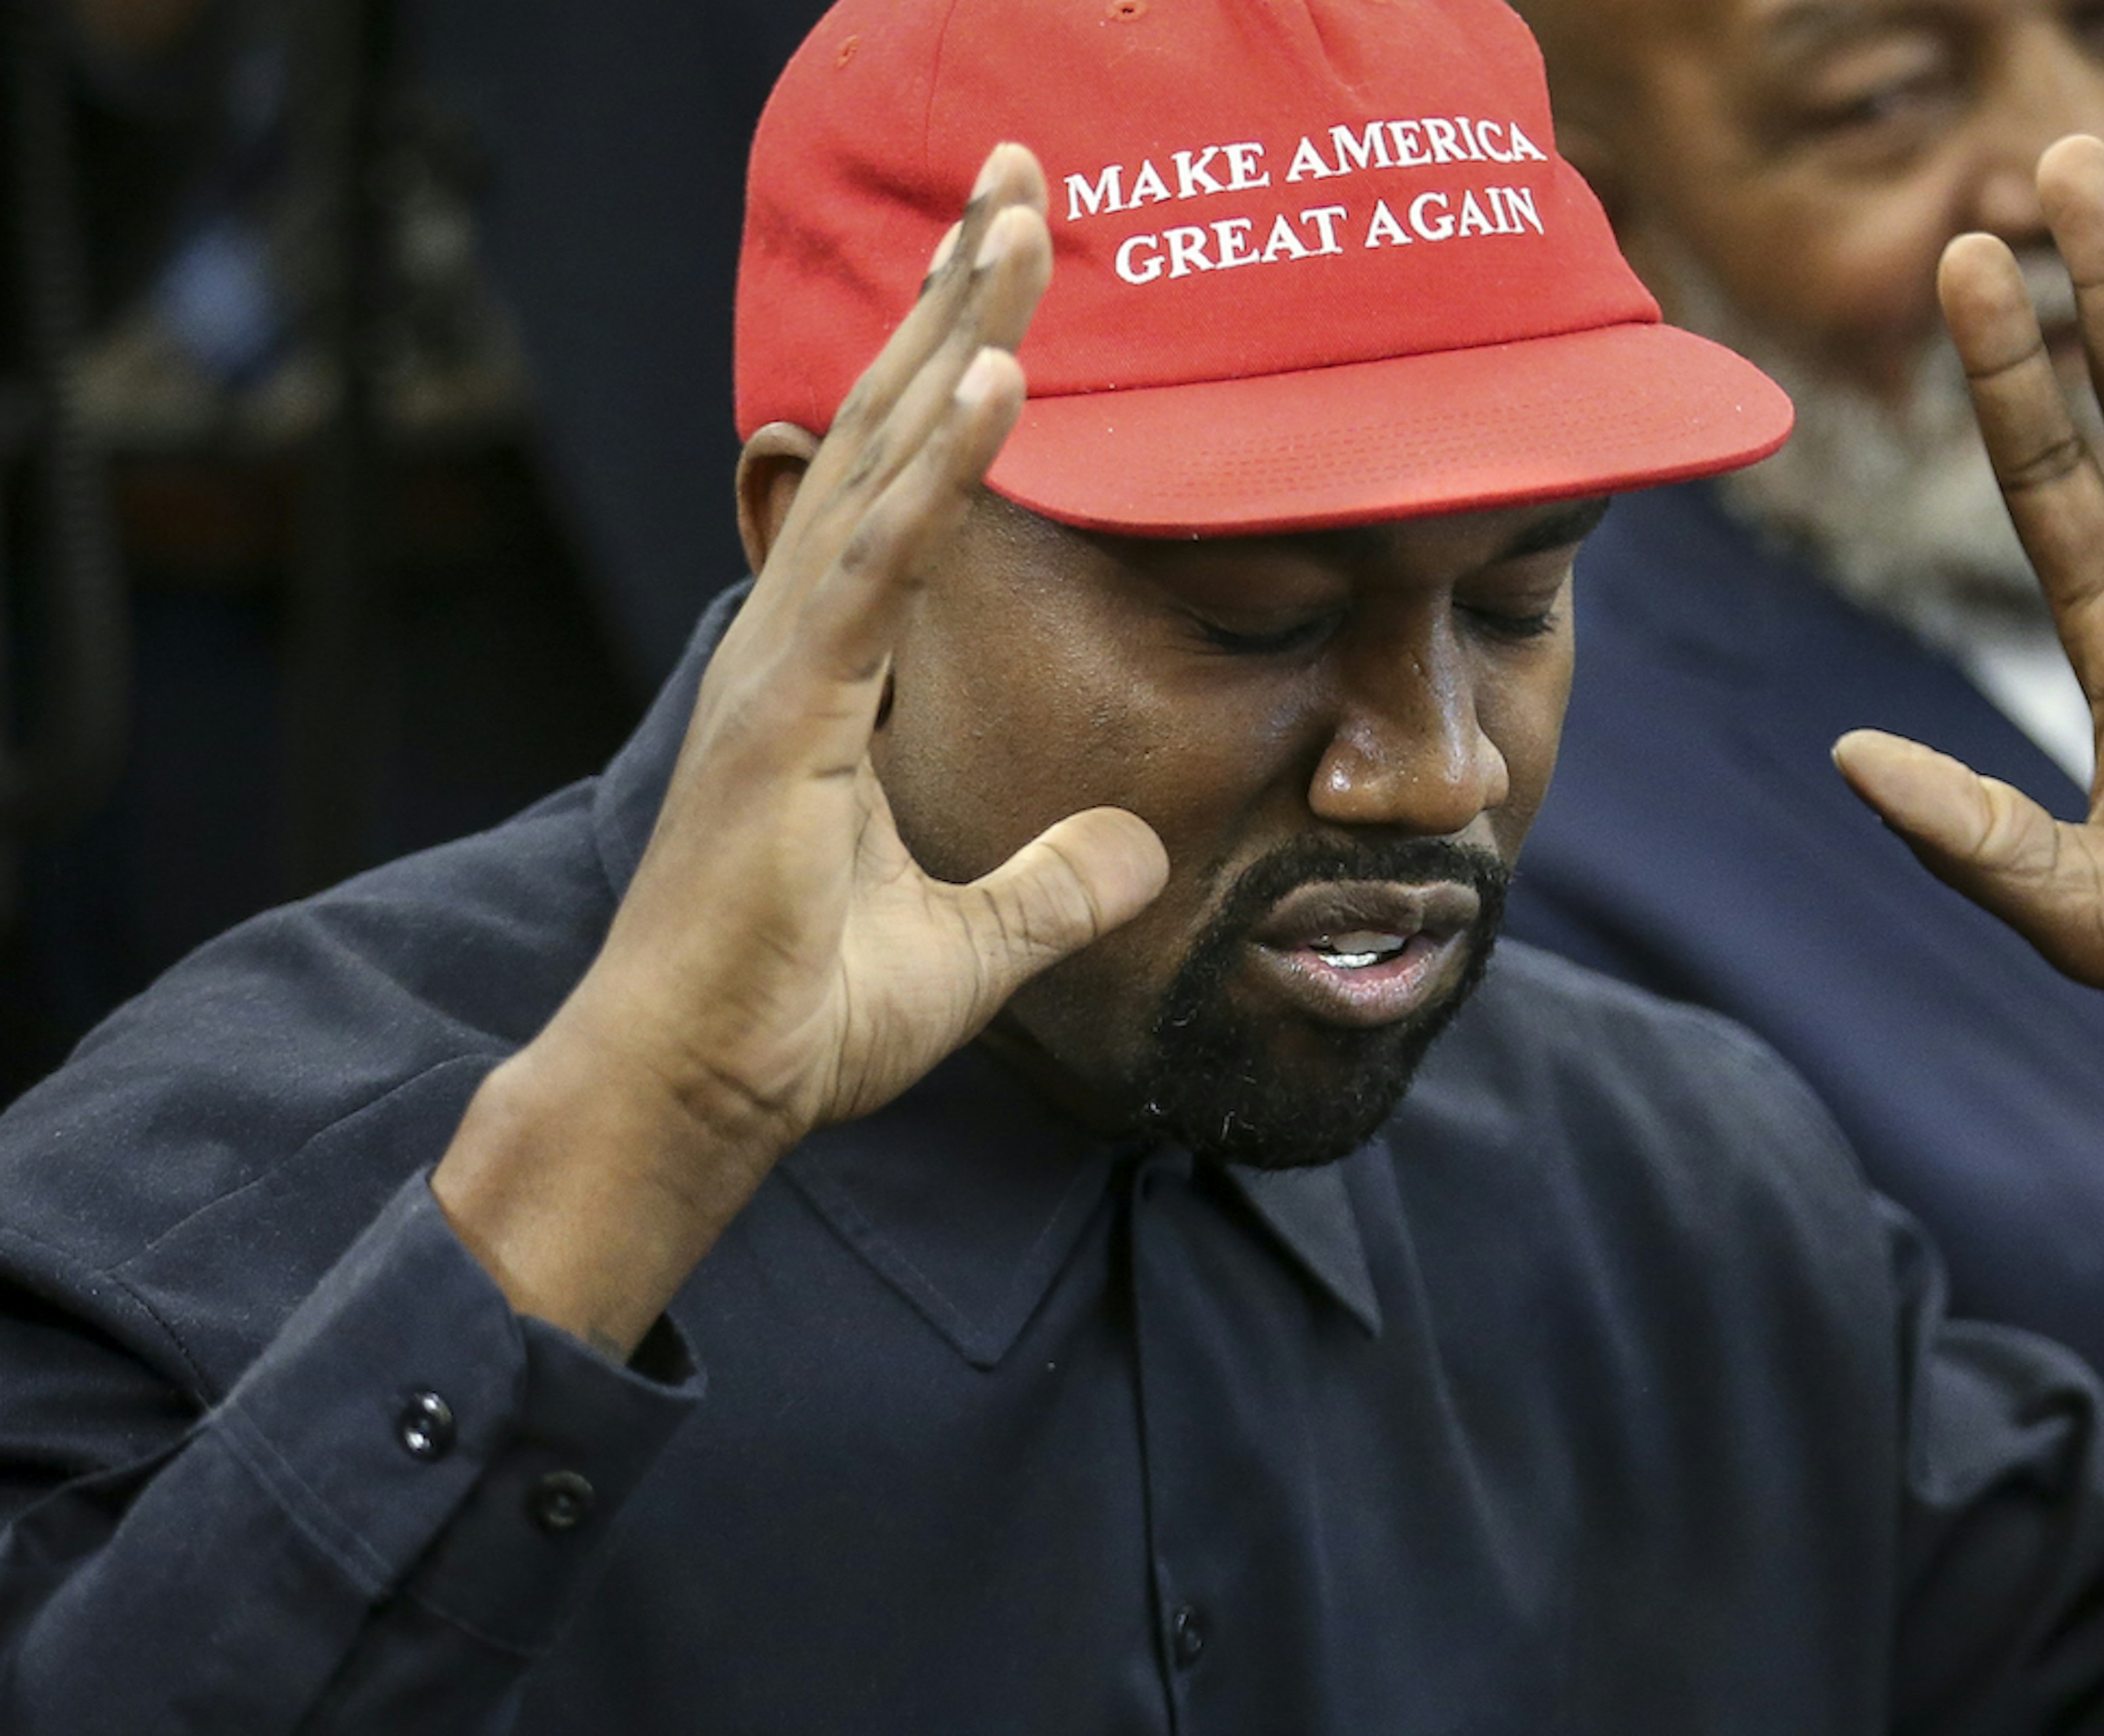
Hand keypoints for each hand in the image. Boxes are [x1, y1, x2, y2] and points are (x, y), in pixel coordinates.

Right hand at [432, 146, 1167, 1351]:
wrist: (702, 1096)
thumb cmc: (797, 1017)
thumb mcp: (971, 945)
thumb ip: (1052, 886)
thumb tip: (1140, 856)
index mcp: (829, 670)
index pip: (905, 487)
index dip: (958, 369)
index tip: (1017, 265)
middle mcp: (797, 639)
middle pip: (885, 431)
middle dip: (956, 296)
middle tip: (1023, 173)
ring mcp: (784, 667)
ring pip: (876, 461)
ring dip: (952, 331)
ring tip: (1022, 214)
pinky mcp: (786, 716)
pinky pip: (877, 567)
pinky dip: (933, 467)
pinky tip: (994, 375)